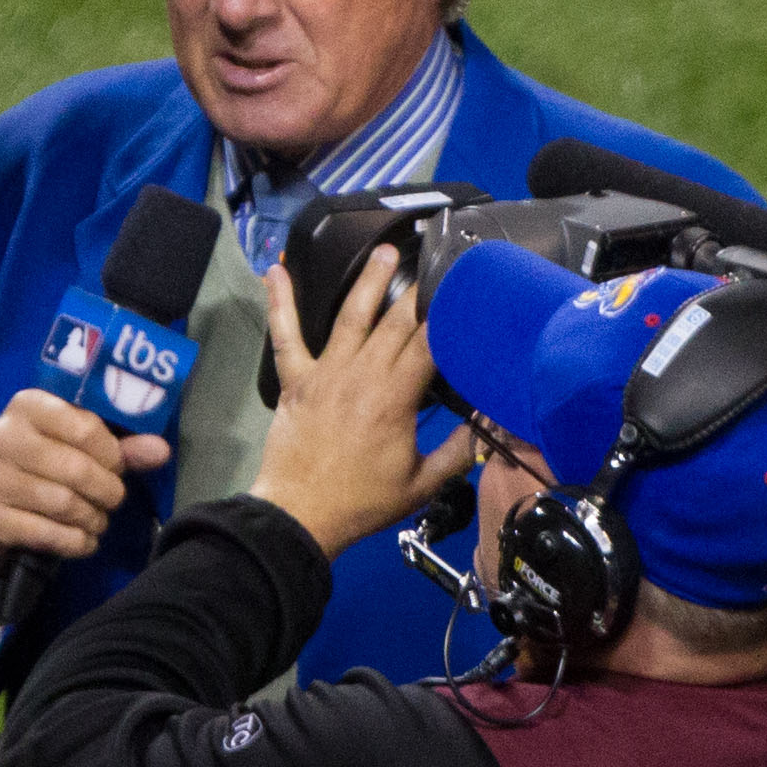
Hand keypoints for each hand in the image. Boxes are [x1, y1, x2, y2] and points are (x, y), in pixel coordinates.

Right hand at [0, 388, 172, 575]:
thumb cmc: (39, 465)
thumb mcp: (73, 446)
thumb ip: (119, 446)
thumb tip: (161, 451)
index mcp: (28, 405)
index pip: (87, 428)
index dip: (112, 454)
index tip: (116, 466)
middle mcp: (3, 436)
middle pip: (79, 469)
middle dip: (108, 491)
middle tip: (112, 498)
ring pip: (66, 504)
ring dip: (95, 519)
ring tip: (97, 519)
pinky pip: (50, 535)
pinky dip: (78, 542)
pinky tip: (82, 540)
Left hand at [250, 248, 481, 557]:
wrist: (300, 516)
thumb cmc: (362, 502)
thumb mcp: (423, 484)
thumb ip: (459, 450)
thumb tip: (489, 424)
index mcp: (395, 398)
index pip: (429, 345)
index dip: (450, 319)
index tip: (465, 298)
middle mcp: (361, 375)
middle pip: (396, 321)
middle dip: (418, 290)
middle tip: (436, 262)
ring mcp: (325, 373)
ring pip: (351, 315)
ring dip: (369, 280)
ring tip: (386, 251)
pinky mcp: (296, 380)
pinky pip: (286, 335)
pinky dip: (280, 301)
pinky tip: (276, 271)